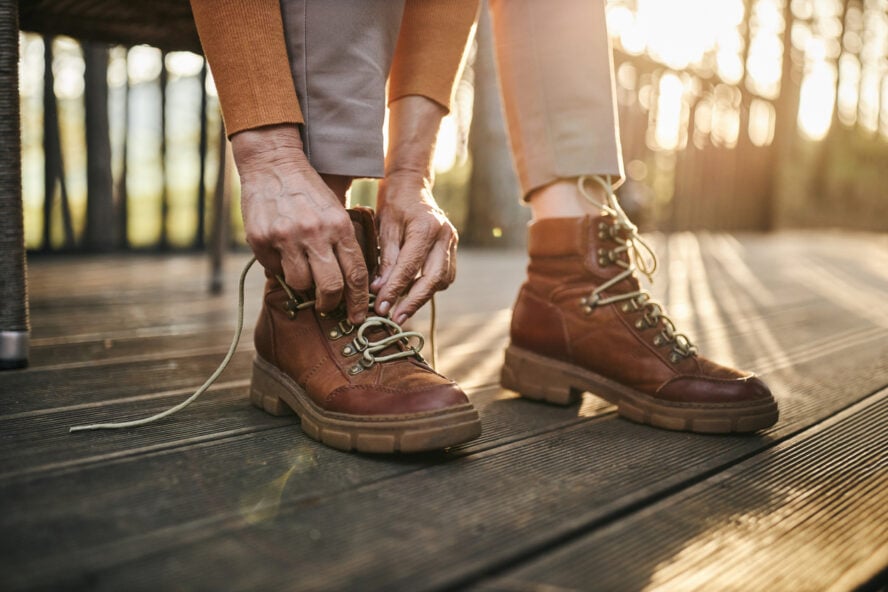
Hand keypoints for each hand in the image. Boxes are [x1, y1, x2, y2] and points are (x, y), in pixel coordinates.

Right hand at [231, 125, 368, 322]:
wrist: (272, 162)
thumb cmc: (308, 190)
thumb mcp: (335, 209)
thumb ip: (344, 241)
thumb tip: (355, 283)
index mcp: (339, 225)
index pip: (357, 274)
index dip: (358, 301)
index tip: (358, 316)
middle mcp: (315, 232)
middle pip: (331, 287)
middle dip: (331, 303)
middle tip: (326, 306)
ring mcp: (286, 237)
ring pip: (300, 283)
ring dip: (302, 283)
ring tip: (300, 267)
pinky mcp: (262, 240)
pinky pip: (275, 270)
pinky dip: (280, 267)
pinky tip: (281, 250)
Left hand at [372, 173, 457, 323]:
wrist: (412, 184)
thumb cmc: (394, 203)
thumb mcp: (384, 226)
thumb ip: (385, 258)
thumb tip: (380, 290)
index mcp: (426, 227)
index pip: (410, 267)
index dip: (395, 291)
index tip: (381, 308)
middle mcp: (445, 236)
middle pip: (434, 279)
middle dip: (414, 302)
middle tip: (395, 318)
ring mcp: (452, 242)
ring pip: (442, 280)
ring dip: (423, 296)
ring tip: (401, 308)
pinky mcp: (452, 248)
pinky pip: (445, 275)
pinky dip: (430, 286)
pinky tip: (413, 291)